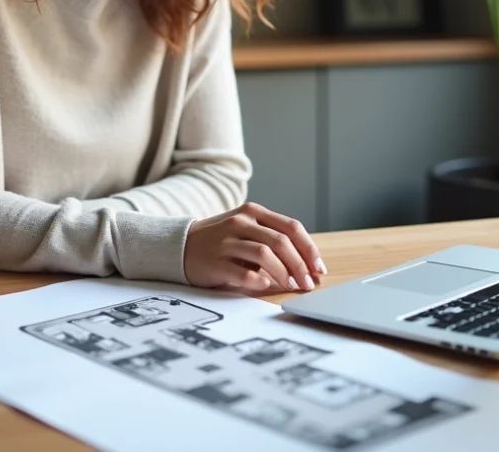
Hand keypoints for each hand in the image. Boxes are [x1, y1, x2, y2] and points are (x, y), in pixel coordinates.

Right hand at [183, 202, 326, 293]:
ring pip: (265, 255)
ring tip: (291, 286)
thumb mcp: (246, 229)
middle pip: (281, 242)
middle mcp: (240, 222)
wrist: (179, 246)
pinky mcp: (215, 261)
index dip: (309, 248)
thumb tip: (306, 263)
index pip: (291, 227)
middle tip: (309, 283)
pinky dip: (259, 281)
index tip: (319, 268)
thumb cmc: (220, 241)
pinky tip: (265, 286)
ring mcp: (226, 241)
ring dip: (284, 274)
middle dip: (300, 265)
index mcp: (252, 212)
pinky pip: (244, 273)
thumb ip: (271, 238)